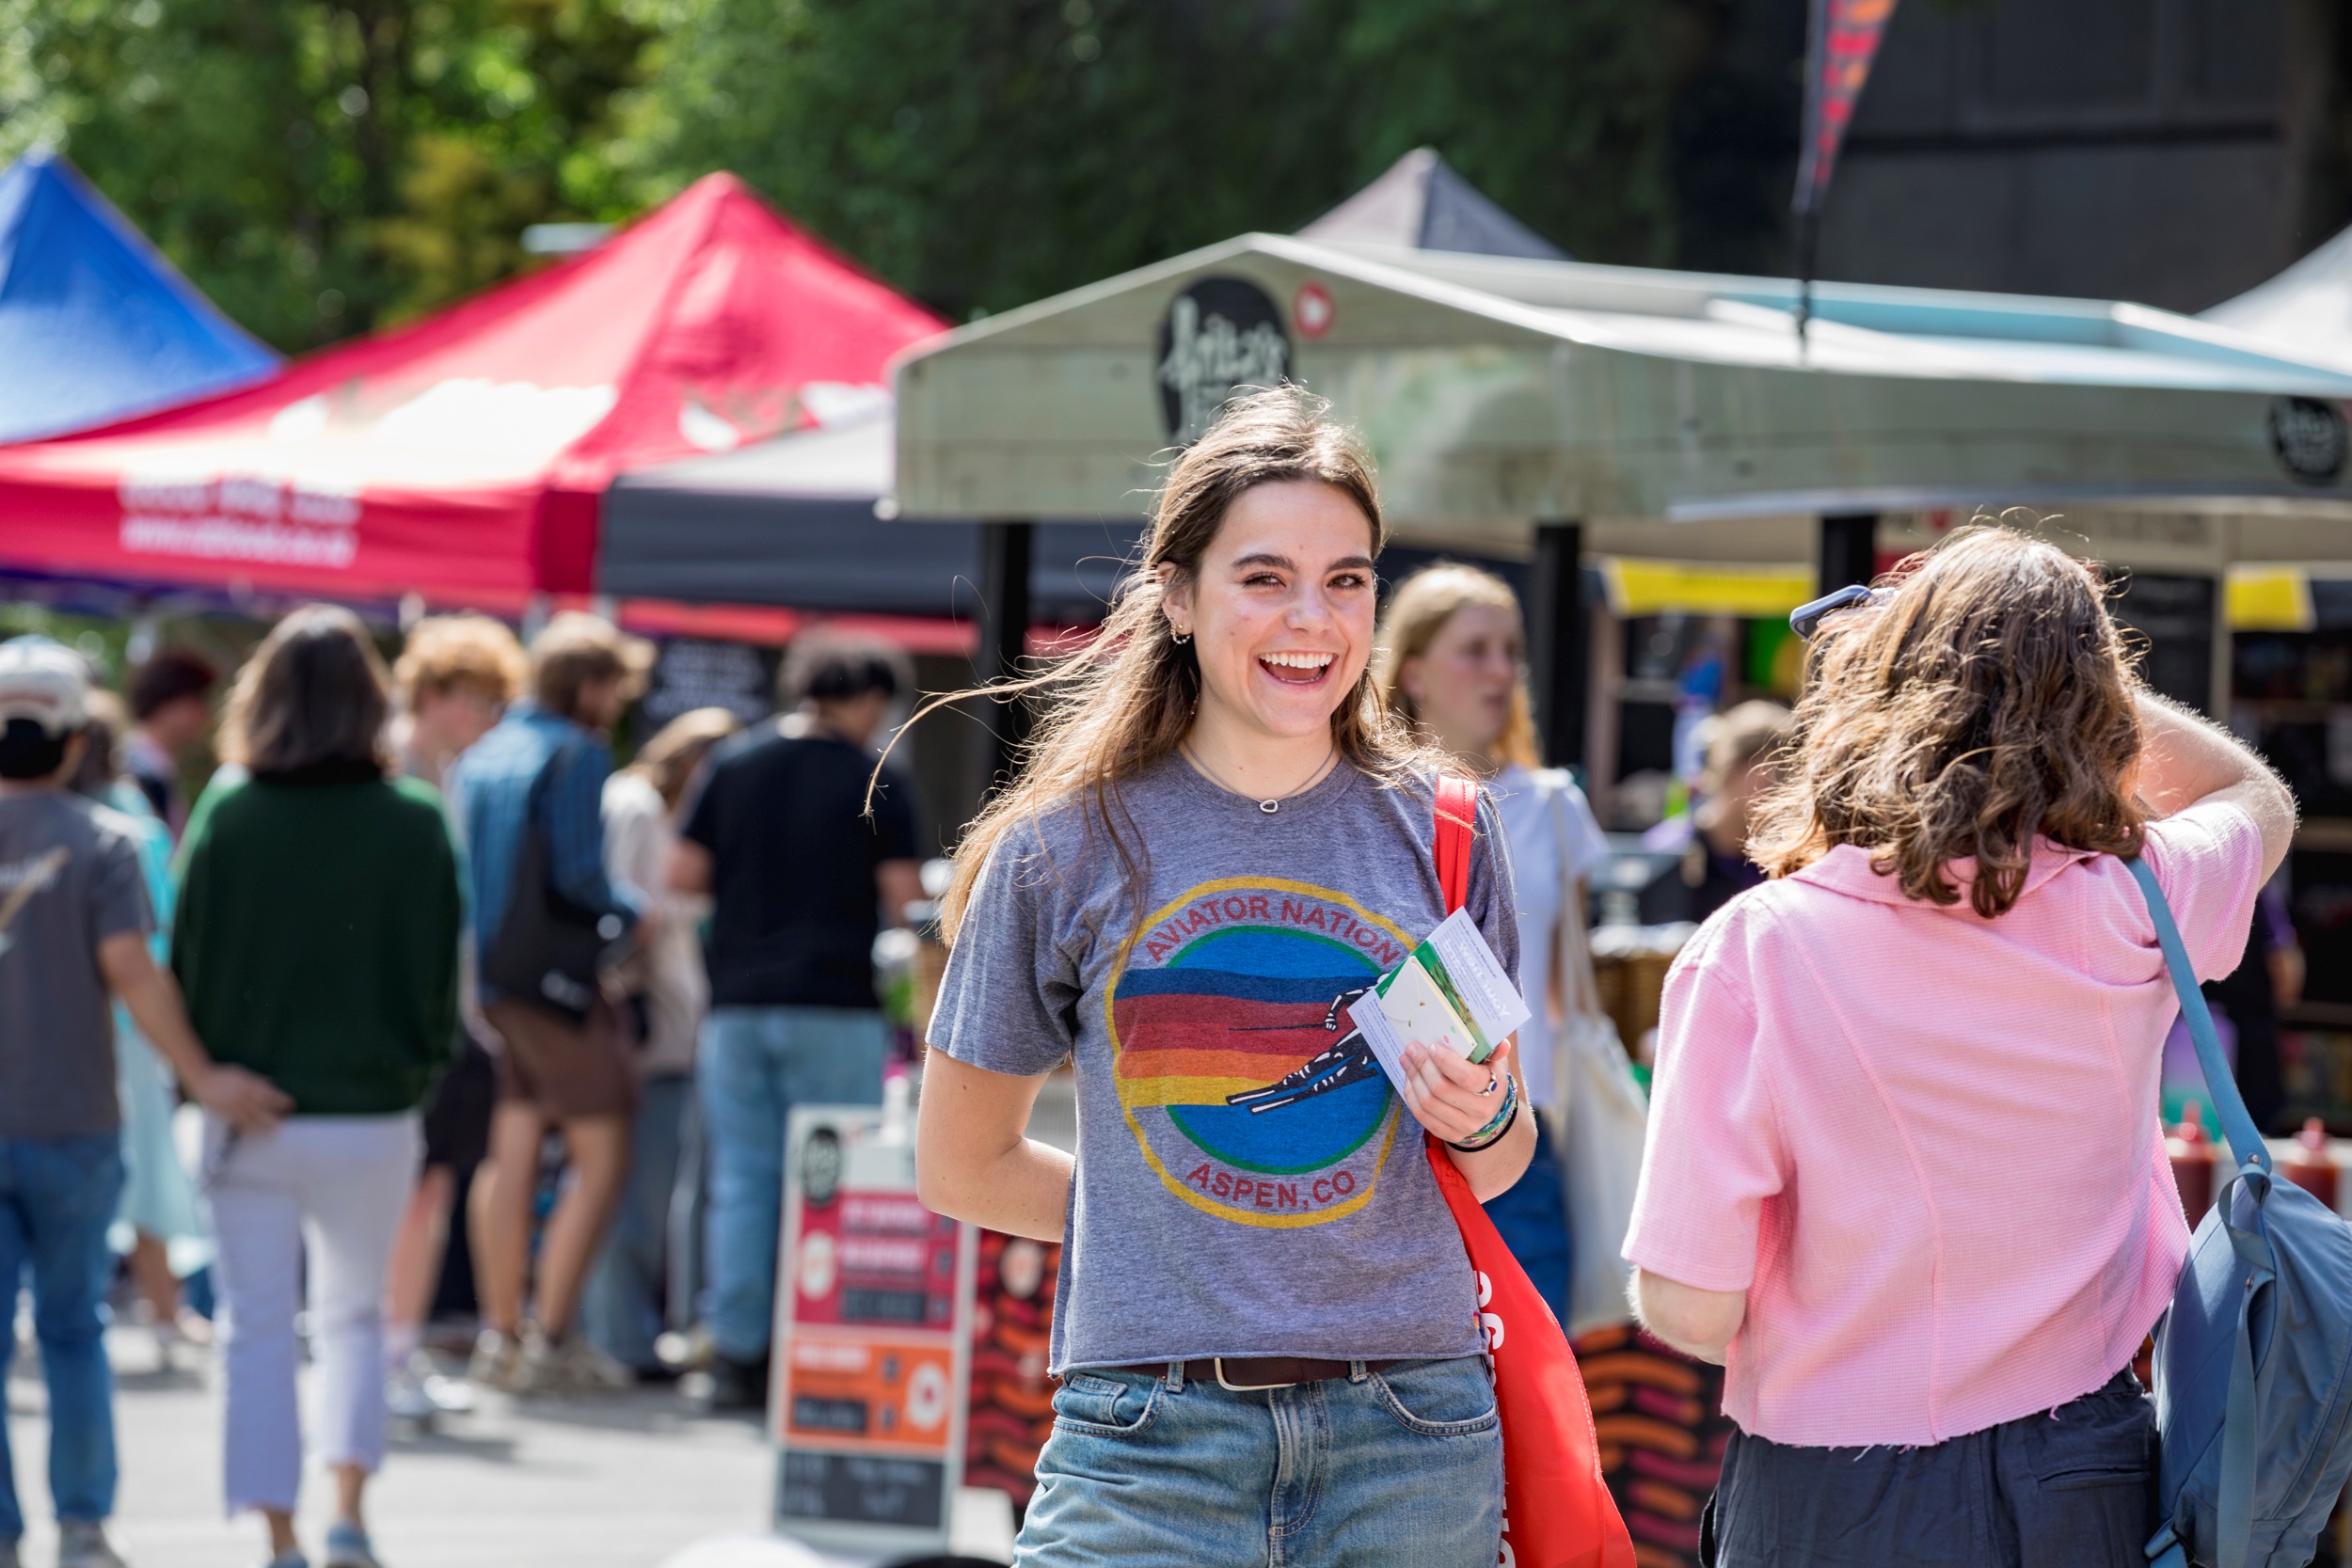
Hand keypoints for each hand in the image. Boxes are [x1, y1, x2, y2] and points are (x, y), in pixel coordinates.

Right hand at [193, 1064, 292, 1135]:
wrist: (203, 1079)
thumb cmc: (223, 1074)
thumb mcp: (242, 1073)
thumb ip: (256, 1079)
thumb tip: (270, 1082)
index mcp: (248, 1083)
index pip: (268, 1093)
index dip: (280, 1099)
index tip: (290, 1104)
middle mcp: (242, 1094)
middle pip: (262, 1107)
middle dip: (274, 1115)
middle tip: (284, 1122)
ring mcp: (233, 1104)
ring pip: (251, 1117)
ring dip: (264, 1125)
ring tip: (274, 1131)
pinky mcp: (225, 1112)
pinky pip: (238, 1122)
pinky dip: (248, 1128)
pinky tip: (256, 1133)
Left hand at [1399, 1035, 1514, 1144]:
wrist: (1490, 1110)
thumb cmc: (1488, 1078)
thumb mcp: (1494, 1062)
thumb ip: (1494, 1051)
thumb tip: (1503, 1044)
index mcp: (1493, 1089)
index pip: (1466, 1077)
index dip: (1445, 1061)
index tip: (1432, 1047)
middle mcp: (1480, 1111)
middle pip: (1440, 1089)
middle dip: (1422, 1065)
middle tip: (1412, 1049)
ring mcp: (1464, 1126)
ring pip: (1428, 1102)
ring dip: (1413, 1078)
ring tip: (1407, 1060)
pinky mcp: (1449, 1135)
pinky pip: (1422, 1116)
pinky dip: (1411, 1096)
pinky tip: (1410, 1080)